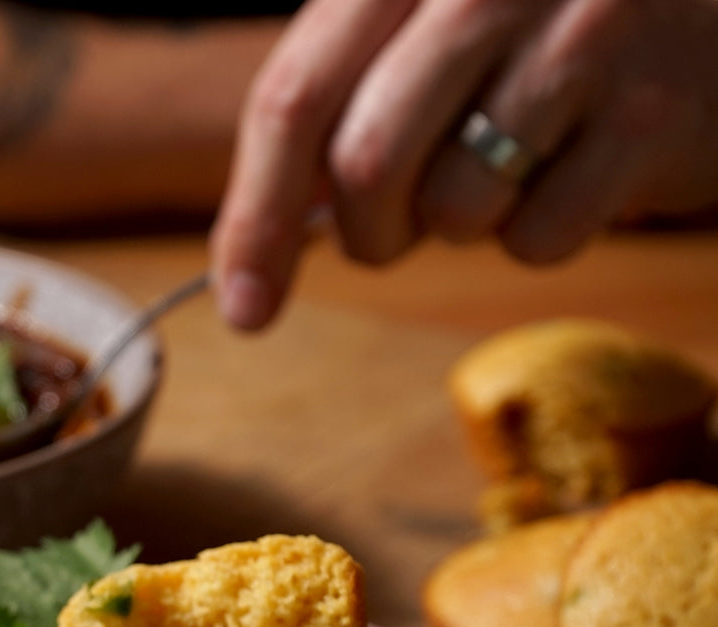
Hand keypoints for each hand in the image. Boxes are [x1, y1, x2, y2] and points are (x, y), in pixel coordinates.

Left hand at [210, 0, 717, 331]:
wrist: (693, 8)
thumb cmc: (527, 28)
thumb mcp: (415, 28)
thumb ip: (328, 110)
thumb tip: (248, 263)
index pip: (293, 99)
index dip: (255, 218)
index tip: (243, 307)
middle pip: (364, 167)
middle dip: (366, 232)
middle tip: (394, 228)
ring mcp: (582, 36)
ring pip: (453, 209)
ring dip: (459, 224)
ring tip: (506, 162)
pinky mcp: (651, 113)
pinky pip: (538, 238)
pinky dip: (536, 233)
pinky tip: (570, 167)